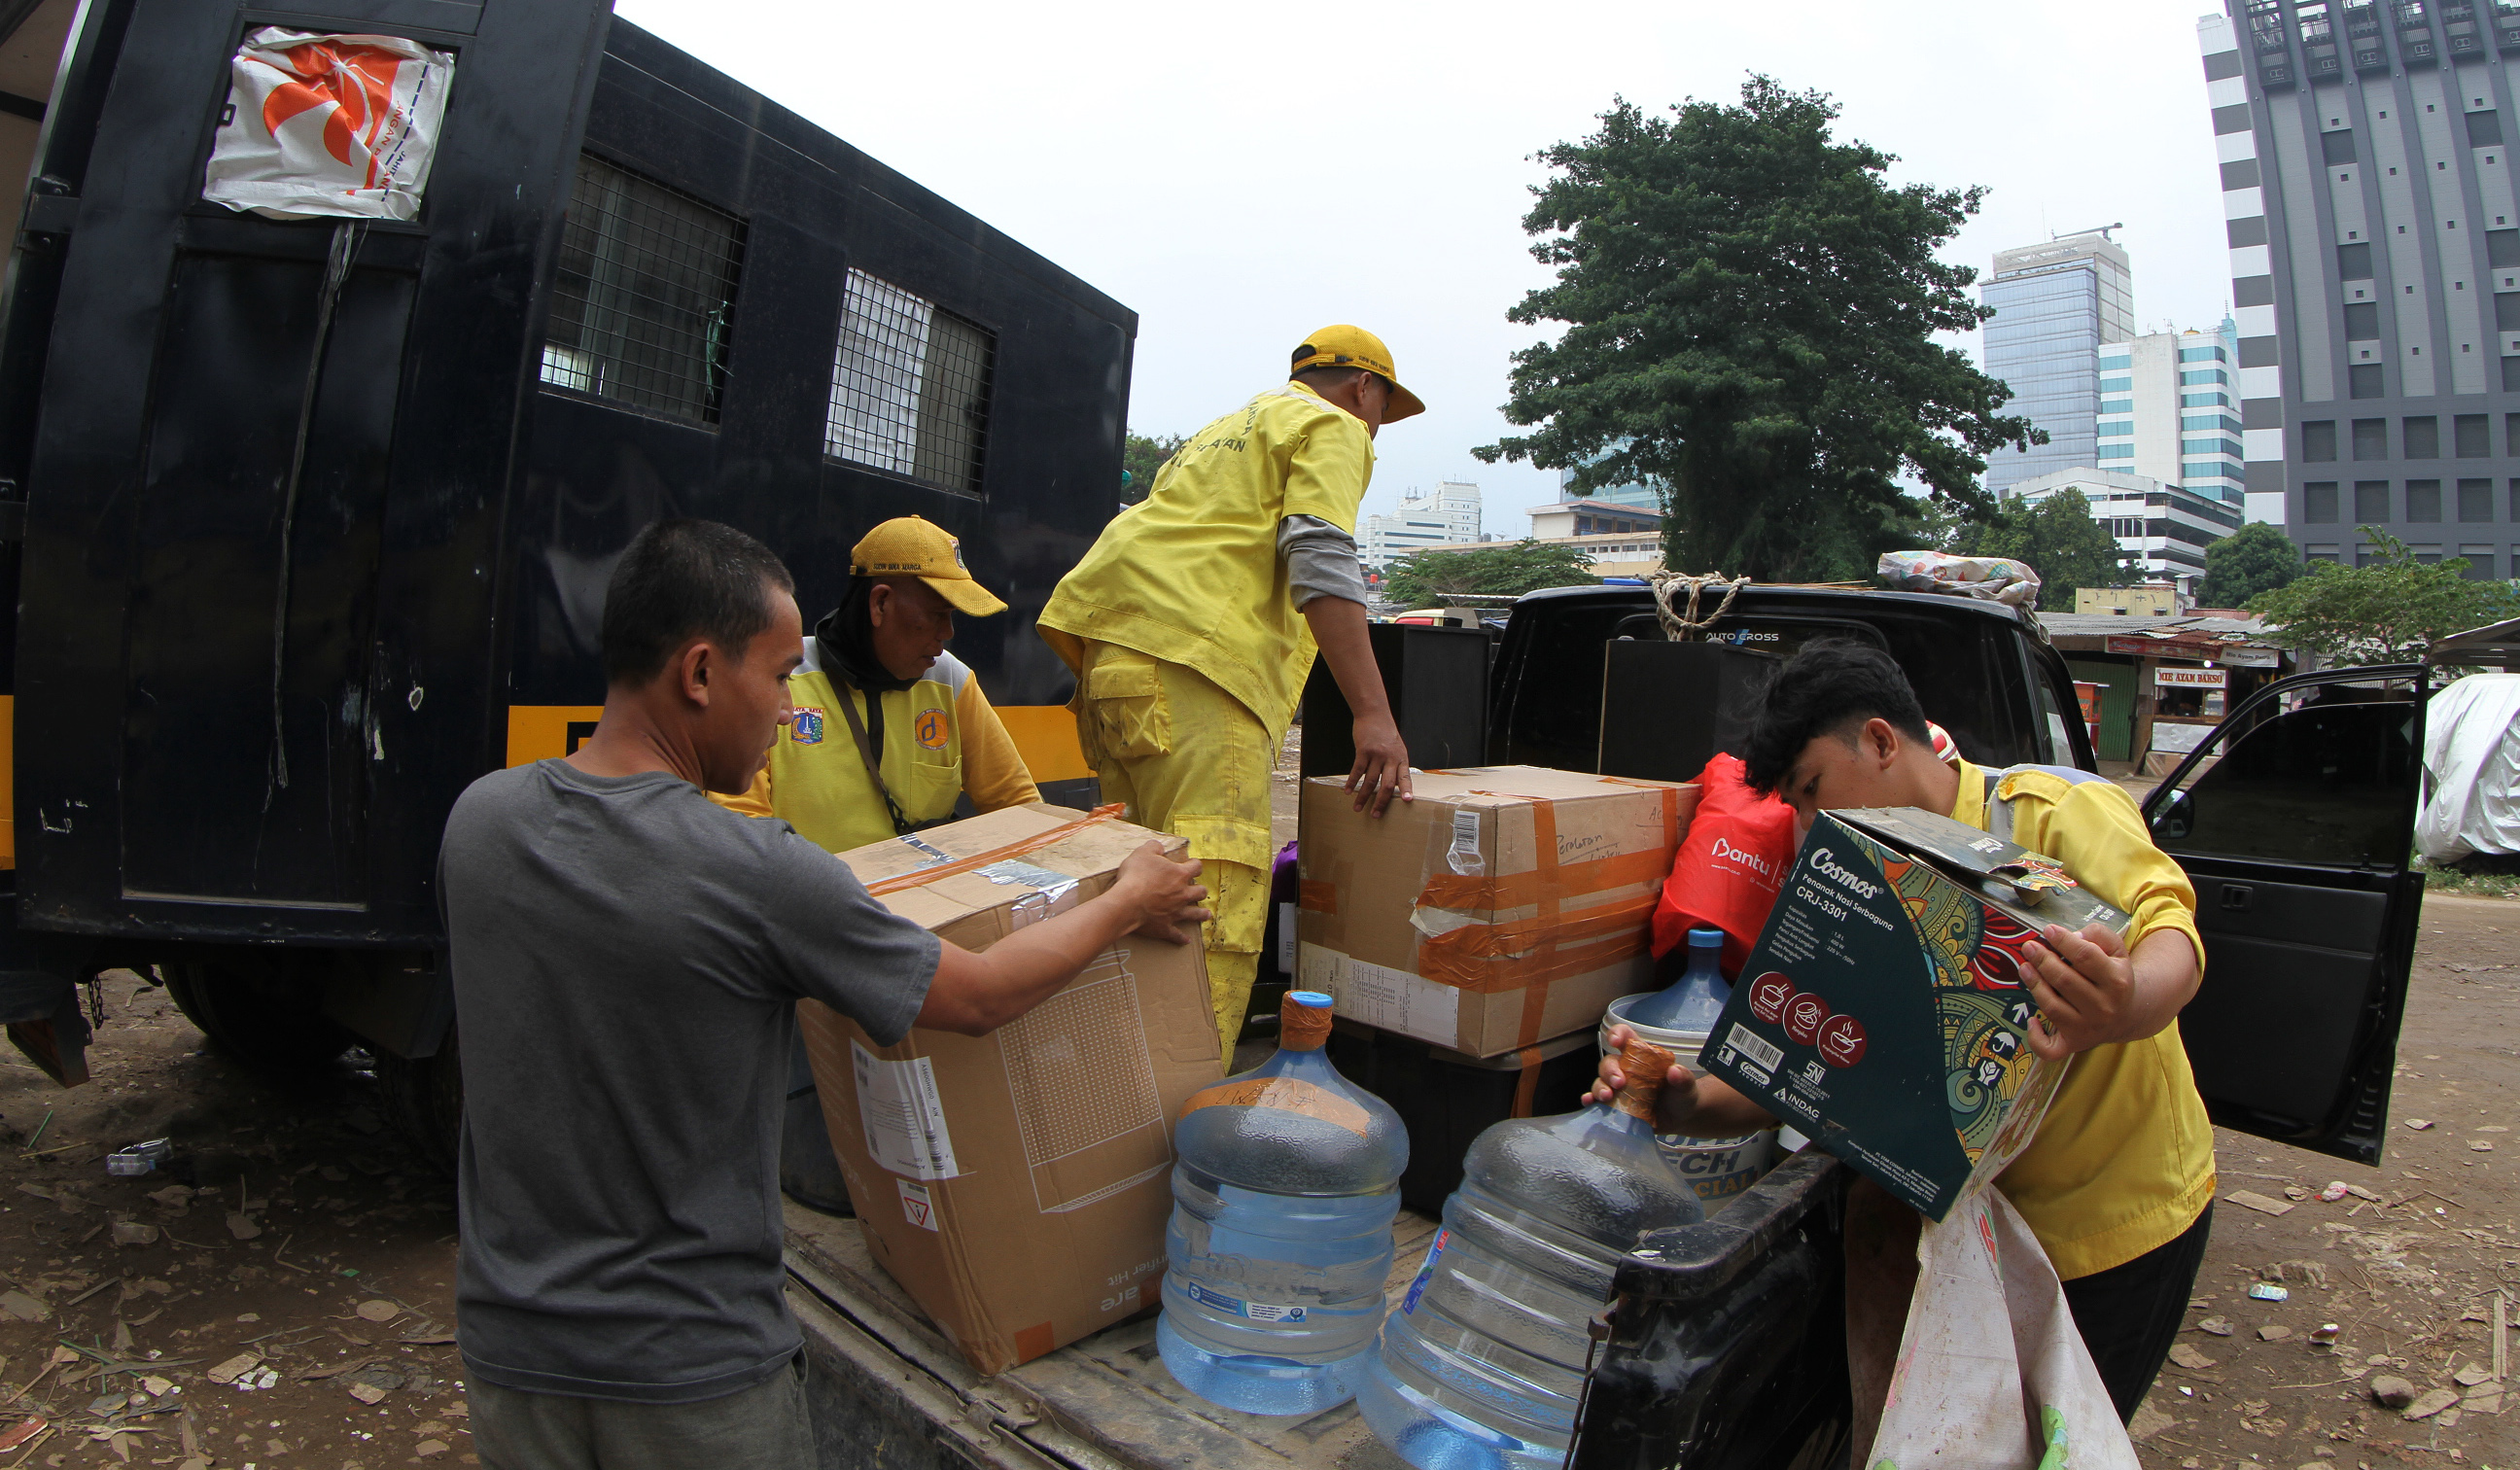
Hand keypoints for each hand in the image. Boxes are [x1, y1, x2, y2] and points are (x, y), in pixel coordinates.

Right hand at [1111, 841, 1209, 944]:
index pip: (1196, 867)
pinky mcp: (1166, 927)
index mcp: (1179, 874)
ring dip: (1201, 914)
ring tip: (1206, 914)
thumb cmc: (1135, 876)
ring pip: (1195, 913)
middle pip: (1200, 891)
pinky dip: (1181, 938)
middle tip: (1197, 889)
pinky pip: (1177, 934)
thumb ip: (1153, 847)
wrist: (1127, 903)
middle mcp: (1183, 893)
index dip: (1195, 865)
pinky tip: (1186, 941)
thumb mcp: (1142, 853)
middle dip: (1200, 890)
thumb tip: (1158, 847)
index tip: (1192, 865)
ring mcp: (1176, 912)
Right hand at [1347, 712, 1413, 816]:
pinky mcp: (1364, 751)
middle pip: (1387, 784)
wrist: (1374, 714)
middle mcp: (1391, 758)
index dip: (1406, 789)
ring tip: (1358, 807)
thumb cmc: (1385, 732)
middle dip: (1381, 802)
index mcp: (1401, 758)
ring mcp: (1377, 755)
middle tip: (1375, 815)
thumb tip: (1393, 784)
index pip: (1405, 777)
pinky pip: (1357, 771)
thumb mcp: (1397, 747)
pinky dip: (1352, 782)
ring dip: (1363, 796)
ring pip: (1370, 781)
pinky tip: (1347, 791)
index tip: (1407, 801)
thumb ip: (1395, 764)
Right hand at [1584, 1022, 1702, 1127]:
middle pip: (1609, 1062)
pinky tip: (1588, 1102)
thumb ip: (1683, 1078)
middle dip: (1610, 1070)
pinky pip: (1597, 1100)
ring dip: (1599, 1087)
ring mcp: (1619, 1088)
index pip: (1626, 1037)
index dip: (1618, 1034)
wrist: (1681, 1119)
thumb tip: (1675, 1072)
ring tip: (1606, 1097)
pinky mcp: (1615, 1105)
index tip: (1616, 1041)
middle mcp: (1626, 1070)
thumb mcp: (1687, 1086)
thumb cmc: (1682, 1095)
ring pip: (1601, 1081)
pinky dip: (1590, 1100)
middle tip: (1619, 1083)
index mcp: (1642, 1057)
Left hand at [2018, 921, 2134, 1057]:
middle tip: (2029, 946)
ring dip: (2034, 985)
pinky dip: (2036, 1038)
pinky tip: (2031, 1020)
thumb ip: (2099, 936)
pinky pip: (2051, 1049)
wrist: (2128, 1015)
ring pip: (2053, 1007)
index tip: (2048, 930)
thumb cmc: (2114, 977)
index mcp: (2117, 982)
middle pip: (2065, 980)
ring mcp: (2088, 1028)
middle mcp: (2104, 1007)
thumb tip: (2075, 935)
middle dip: (2043, 960)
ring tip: (2024, 966)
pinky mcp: (2074, 1043)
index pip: (2085, 957)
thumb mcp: (2117, 951)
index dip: (2064, 941)